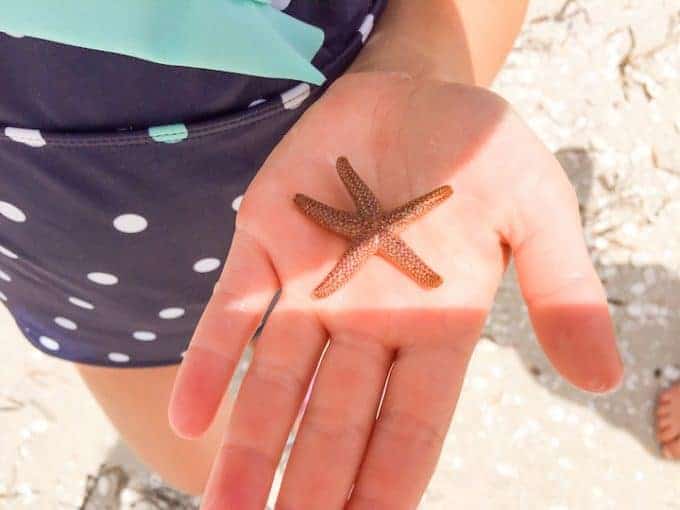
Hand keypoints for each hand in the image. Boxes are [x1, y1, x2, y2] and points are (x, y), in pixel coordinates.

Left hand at [168, 72, 622, 508]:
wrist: (413, 90)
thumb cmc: (478, 149)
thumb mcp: (535, 208)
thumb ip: (561, 288)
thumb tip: (607, 380)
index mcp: (434, 326)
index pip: (408, 427)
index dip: (386, 485)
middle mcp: (367, 323)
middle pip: (334, 421)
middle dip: (309, 485)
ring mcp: (312, 288)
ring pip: (276, 383)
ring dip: (249, 446)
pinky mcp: (266, 244)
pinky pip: (233, 313)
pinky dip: (210, 362)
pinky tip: (189, 418)